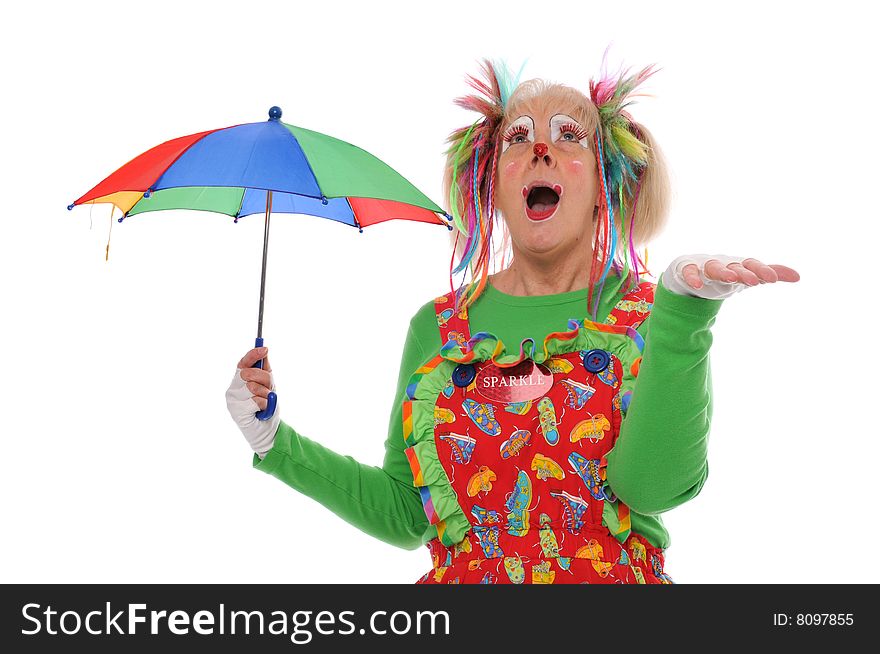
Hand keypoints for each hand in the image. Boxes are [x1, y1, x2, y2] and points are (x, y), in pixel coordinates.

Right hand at [225, 346, 279, 457]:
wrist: (267, 430)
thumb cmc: (267, 406)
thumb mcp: (268, 385)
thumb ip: (265, 370)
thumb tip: (264, 350)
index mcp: (240, 380)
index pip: (243, 362)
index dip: (253, 355)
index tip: (265, 349)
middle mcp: (232, 388)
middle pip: (250, 373)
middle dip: (265, 379)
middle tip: (269, 390)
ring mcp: (232, 399)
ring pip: (254, 387)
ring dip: (266, 395)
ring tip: (264, 403)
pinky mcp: (235, 410)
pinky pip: (256, 400)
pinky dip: (264, 405)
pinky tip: (261, 411)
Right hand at [661, 254, 799, 299]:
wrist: (694, 270)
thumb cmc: (725, 272)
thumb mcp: (748, 275)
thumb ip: (770, 273)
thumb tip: (799, 276)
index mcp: (739, 264)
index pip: (752, 265)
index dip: (762, 271)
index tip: (773, 280)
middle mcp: (723, 263)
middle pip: (734, 266)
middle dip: (744, 273)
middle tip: (754, 281)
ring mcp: (704, 265)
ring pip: (713, 267)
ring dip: (721, 271)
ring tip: (730, 278)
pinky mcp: (686, 269)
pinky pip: (689, 271)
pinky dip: (692, 276)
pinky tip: (696, 285)